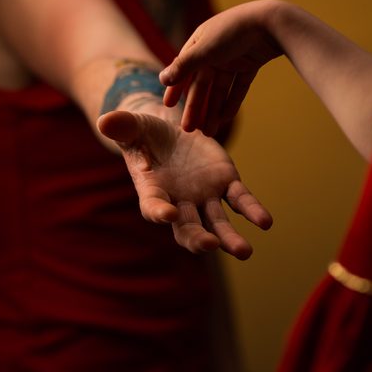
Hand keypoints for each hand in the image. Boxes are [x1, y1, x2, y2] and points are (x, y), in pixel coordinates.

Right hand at [97, 110, 272, 257]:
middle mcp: (178, 203)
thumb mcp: (134, 126)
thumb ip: (123, 127)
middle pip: (187, 228)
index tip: (167, 215)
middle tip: (209, 245)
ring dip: (230, 238)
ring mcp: (204, 197)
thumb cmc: (145, 133)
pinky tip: (265, 222)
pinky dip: (252, 211)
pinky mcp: (225, 185)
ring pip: (217, 223)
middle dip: (197, 238)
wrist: (170, 131)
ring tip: (244, 251)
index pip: (153, 207)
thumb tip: (105, 120)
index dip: (159, 212)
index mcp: (152, 191)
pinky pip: (241, 201)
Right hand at [160, 0, 283, 135]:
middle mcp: (215, 51)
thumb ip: (183, 66)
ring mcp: (233, 58)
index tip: (168, 105)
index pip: (184, 69)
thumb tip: (162, 79)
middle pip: (202, 84)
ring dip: (213, 109)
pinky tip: (225, 119)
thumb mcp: (204, 49)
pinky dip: (232, 102)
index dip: (176, 87)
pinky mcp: (251, 64)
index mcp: (200, 43)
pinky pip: (238, 87)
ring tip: (208, 131)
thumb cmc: (232, 32)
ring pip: (220, 89)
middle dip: (195, 106)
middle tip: (188, 129)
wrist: (271, 23)